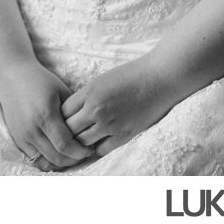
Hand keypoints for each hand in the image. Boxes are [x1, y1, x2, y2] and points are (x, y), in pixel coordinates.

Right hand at [0, 59, 93, 171]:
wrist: (12, 78)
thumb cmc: (41, 81)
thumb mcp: (62, 92)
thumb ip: (73, 113)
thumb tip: (89, 130)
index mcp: (45, 116)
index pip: (65, 144)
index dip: (80, 151)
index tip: (91, 148)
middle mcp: (31, 130)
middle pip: (56, 156)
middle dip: (73, 159)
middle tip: (86, 153)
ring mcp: (22, 137)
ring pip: (45, 161)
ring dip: (61, 161)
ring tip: (74, 154)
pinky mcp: (17, 140)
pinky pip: (35, 157)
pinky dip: (48, 159)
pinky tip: (60, 152)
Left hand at [61, 55, 178, 157]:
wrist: (162, 76)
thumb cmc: (134, 74)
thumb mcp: (104, 79)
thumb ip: (87, 96)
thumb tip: (73, 112)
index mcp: (90, 92)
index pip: (63, 112)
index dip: (61, 117)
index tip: (63, 119)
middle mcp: (97, 109)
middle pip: (68, 130)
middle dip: (65, 133)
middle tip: (66, 135)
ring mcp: (110, 124)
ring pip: (82, 143)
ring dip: (79, 144)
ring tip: (78, 143)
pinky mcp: (124, 134)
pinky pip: (101, 150)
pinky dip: (96, 149)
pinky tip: (96, 145)